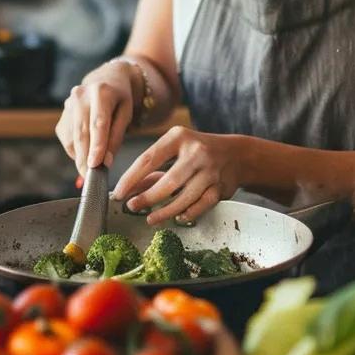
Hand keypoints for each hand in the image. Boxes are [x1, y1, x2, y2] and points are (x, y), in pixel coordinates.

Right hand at [55, 62, 133, 174]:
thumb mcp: (126, 113)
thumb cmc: (120, 99)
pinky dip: (77, 150)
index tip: (96, 165)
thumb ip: (116, 137)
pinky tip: (87, 150)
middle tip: (92, 177)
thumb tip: (105, 162)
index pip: (98, 122)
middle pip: (81, 133)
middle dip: (85, 158)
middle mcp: (80, 95)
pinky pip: (67, 140)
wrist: (106, 79)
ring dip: (81, 157)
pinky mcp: (62, 116)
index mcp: (101, 91)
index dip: (97, 145)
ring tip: (93, 165)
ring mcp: (68, 105)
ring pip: (72, 139)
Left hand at [112, 127, 240, 225]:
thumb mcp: (174, 150)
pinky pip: (200, 206)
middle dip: (147, 198)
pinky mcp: (220, 187)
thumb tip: (128, 189)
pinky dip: (187, 214)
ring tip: (150, 218)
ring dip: (164, 211)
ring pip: (184, 197)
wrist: (236, 155)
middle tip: (132, 206)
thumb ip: (152, 168)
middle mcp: (196, 152)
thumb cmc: (197, 152)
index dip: (131, 178)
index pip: (149, 159)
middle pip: (168, 181)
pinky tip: (177, 217)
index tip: (119, 193)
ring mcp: (210, 171)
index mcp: (178, 137)